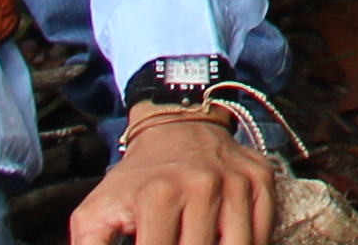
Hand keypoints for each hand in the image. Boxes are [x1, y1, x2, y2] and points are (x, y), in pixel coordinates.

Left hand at [75, 106, 280, 244]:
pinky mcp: (260, 180)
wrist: (177, 124)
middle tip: (173, 243)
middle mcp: (203, 186)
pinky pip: (263, 234)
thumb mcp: (95, 213)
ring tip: (196, 242)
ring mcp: (236, 182)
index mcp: (159, 195)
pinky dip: (248, 244)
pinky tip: (222, 241)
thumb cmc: (135, 180)